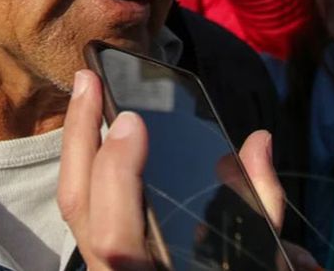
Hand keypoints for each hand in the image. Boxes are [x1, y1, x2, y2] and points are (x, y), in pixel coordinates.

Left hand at [59, 70, 302, 269]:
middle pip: (78, 205)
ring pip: (73, 204)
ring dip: (76, 144)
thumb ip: (260, 204)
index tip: (132, 121)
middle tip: (89, 82)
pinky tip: (93, 132)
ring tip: (86, 94)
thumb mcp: (257, 255)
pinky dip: (84, 164)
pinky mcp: (101, 252)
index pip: (116, 237)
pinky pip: (82, 206)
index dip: (118, 176)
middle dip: (80, 137)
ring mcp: (101, 265)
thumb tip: (259, 143)